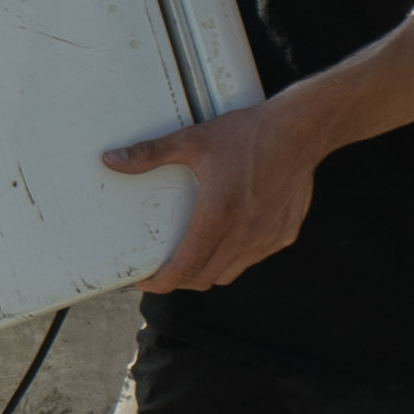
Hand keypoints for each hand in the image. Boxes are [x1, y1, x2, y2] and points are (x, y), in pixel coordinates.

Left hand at [105, 91, 323, 294]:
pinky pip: (254, 258)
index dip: (162, 282)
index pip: (185, 269)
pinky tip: (228, 237)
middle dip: (181, 279)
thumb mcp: (193, 140)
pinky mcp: (284, 234)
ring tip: (193, 256)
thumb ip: (150, 154)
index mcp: (219, 216)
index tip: (147, 281)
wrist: (301, 131)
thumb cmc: (249, 134)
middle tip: (166, 267)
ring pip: (230, 272)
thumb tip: (112, 159)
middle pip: (205, 278)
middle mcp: (244, 234)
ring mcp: (267, 238)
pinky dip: (236, 256)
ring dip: (208, 271)